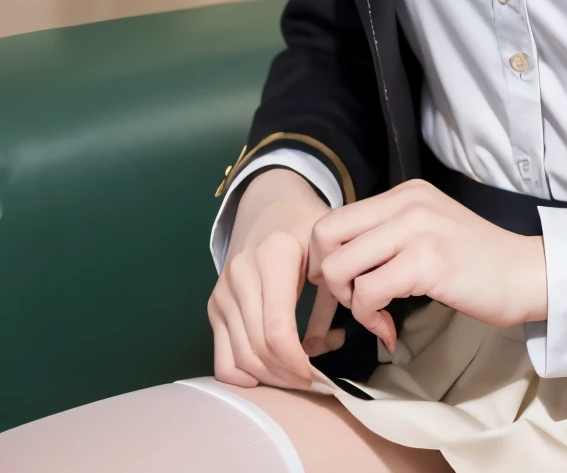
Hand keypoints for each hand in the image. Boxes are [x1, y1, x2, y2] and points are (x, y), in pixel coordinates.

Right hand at [208, 167, 341, 390]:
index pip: (277, 329)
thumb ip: (333, 296)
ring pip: (239, 358)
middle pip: (258, 348)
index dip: (297, 361)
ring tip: (298, 375)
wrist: (269, 203)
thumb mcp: (328, 248)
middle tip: (315, 381)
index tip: (318, 375)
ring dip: (270, 378)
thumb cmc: (306, 225)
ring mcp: (223, 291)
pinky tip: (268, 374)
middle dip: (288, 375)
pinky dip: (242, 375)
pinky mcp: (215, 305)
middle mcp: (241, 275)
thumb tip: (332, 345)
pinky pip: (222, 357)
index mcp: (274, 256)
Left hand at [307, 179, 547, 351]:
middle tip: (354, 300)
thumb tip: (339, 258)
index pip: (334, 218)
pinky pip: (368, 293)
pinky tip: (391, 330)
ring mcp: (417, 228)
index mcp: (404, 193)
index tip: (346, 284)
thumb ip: (389, 233)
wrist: (525, 274)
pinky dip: (371, 320)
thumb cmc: (476, 261)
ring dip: (350, 303)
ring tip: (377, 316)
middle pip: (326, 235)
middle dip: (329, 278)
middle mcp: (407, 202)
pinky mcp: (427, 260)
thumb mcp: (428, 229)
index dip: (326, 257)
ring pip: (342, 267)